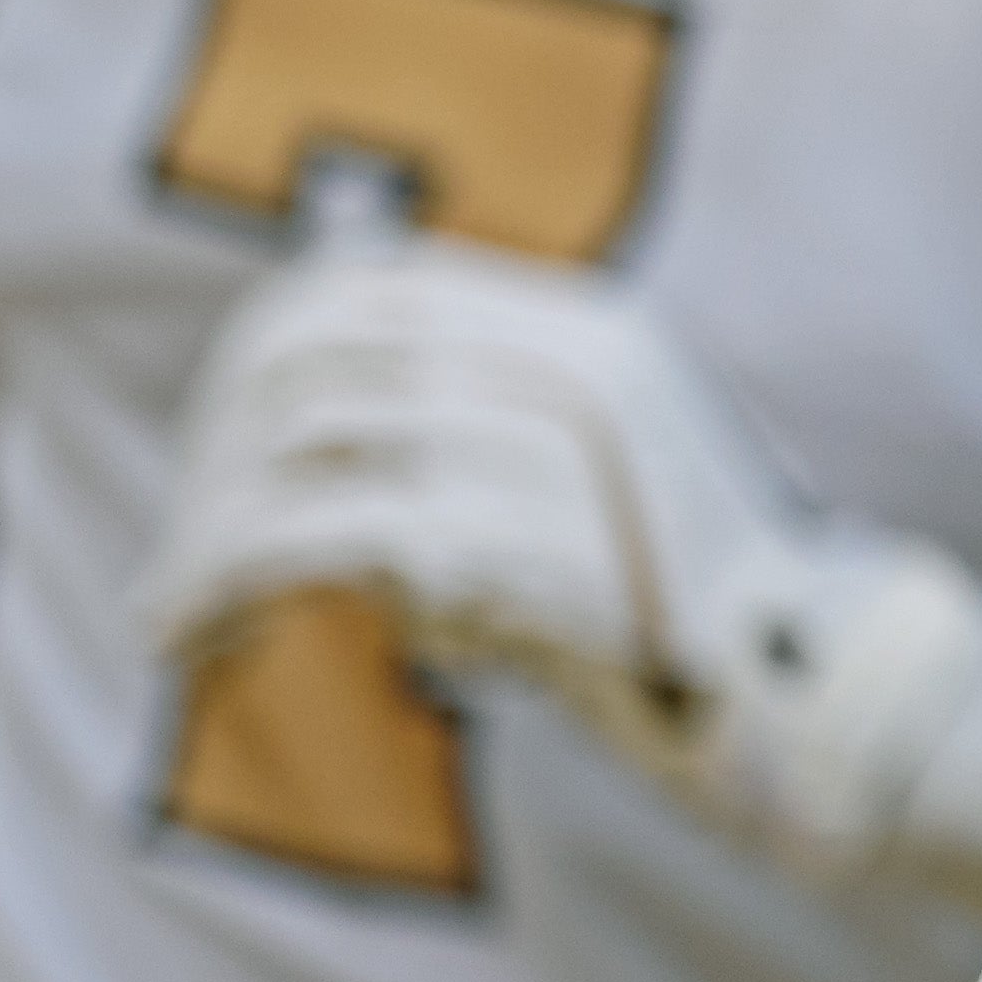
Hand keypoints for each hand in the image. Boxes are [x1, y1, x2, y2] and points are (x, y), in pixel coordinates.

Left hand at [142, 233, 979, 871]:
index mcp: (593, 330)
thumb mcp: (596, 490)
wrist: (813, 701)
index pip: (368, 281)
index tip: (215, 460)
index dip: (256, 356)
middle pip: (318, 349)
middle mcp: (578, 361)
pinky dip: (223, 580)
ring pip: (303, 439)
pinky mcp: (527, 548)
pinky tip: (189, 634)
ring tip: (168, 613)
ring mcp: (562, 450)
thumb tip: (318, 427)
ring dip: (199, 530)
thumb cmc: (688, 615)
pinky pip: (322, 534)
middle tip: (181, 554)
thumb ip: (493, 434)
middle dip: (210, 451)